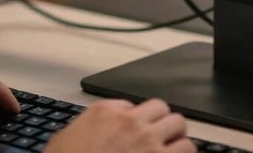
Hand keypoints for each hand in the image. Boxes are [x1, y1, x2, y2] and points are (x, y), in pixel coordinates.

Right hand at [46, 98, 195, 152]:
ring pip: (181, 130)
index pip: (137, 105)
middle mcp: (131, 123)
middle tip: (163, 138)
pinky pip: (187, 152)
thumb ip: (87, 125)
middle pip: (165, 111)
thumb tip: (95, 127)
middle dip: (166, 125)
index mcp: (107, 112)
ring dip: (179, 142)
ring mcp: (148, 144)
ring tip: (174, 151)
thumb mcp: (65, 138)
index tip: (141, 129)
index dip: (141, 119)